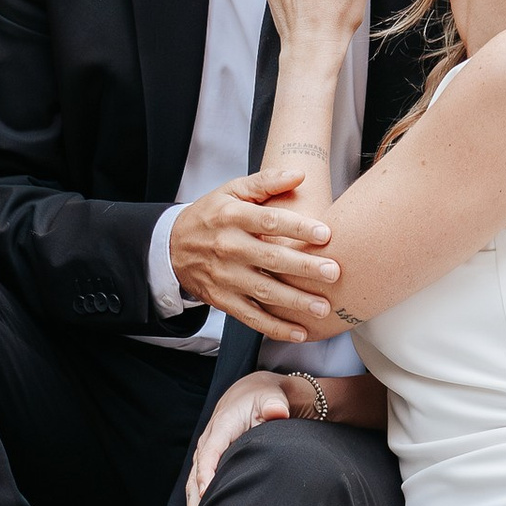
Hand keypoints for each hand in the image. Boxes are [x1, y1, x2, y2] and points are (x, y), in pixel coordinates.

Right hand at [168, 160, 342, 339]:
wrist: (172, 248)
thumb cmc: (210, 216)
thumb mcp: (231, 191)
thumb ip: (265, 182)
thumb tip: (299, 174)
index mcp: (232, 217)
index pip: (268, 221)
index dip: (298, 228)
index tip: (326, 233)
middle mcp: (228, 247)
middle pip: (271, 259)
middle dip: (304, 267)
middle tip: (333, 272)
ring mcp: (225, 277)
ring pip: (264, 291)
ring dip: (295, 301)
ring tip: (323, 307)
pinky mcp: (223, 300)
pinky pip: (251, 316)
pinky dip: (274, 327)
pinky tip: (299, 332)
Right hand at [184, 373, 296, 505]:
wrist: (254, 392)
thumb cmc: (265, 397)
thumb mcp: (272, 397)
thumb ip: (274, 405)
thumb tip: (278, 412)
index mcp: (222, 425)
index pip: (210, 452)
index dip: (207, 474)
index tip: (205, 495)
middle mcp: (209, 439)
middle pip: (197, 472)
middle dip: (196, 498)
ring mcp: (207, 450)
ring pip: (194, 480)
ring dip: (194, 503)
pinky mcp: (210, 458)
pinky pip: (199, 481)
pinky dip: (198, 500)